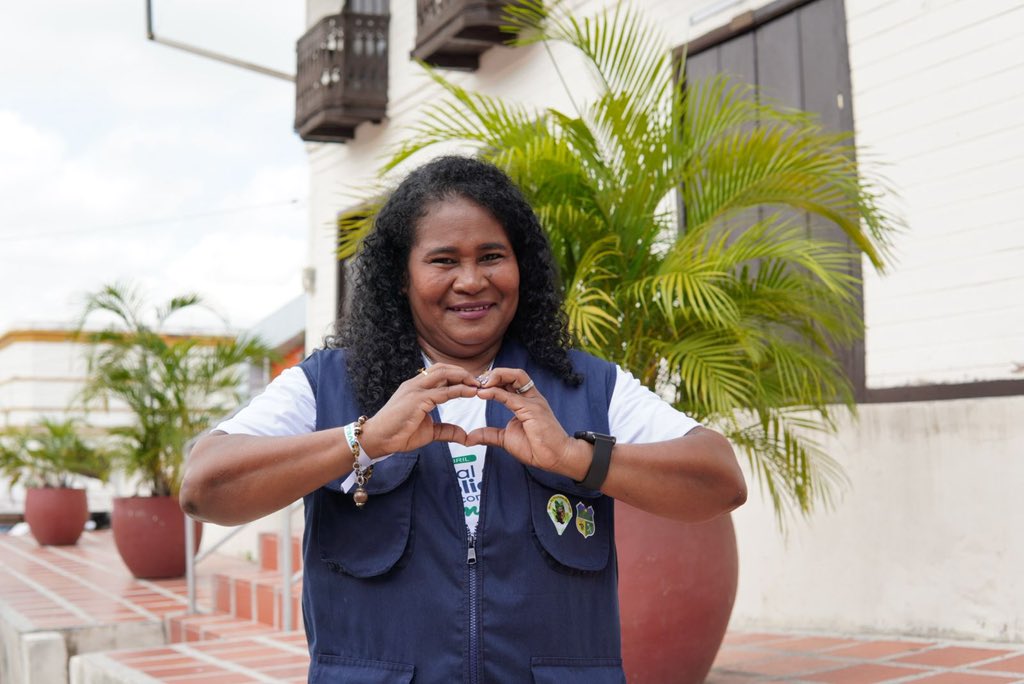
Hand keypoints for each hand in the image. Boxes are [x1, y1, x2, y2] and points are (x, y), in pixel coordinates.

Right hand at [360, 364, 479, 455]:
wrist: (377, 439)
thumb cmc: (398, 434)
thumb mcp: (428, 432)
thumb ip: (446, 430)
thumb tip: (464, 436)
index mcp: (415, 388)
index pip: (439, 373)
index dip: (457, 375)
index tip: (472, 383)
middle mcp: (415, 385)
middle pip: (442, 368)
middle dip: (462, 372)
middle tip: (479, 380)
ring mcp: (415, 390)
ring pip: (443, 374)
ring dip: (463, 377)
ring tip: (477, 383)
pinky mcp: (417, 400)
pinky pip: (443, 392)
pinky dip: (459, 390)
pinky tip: (471, 392)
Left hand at [466, 368, 575, 473]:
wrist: (556, 457)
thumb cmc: (537, 448)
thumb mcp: (506, 438)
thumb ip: (489, 434)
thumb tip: (470, 437)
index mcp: (526, 401)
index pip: (510, 381)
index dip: (493, 381)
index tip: (477, 387)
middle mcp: (531, 397)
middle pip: (514, 374)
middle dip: (494, 374)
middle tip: (478, 382)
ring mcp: (533, 401)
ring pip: (515, 376)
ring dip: (496, 376)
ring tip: (482, 383)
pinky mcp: (532, 409)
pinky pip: (511, 396)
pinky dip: (495, 392)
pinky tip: (483, 393)